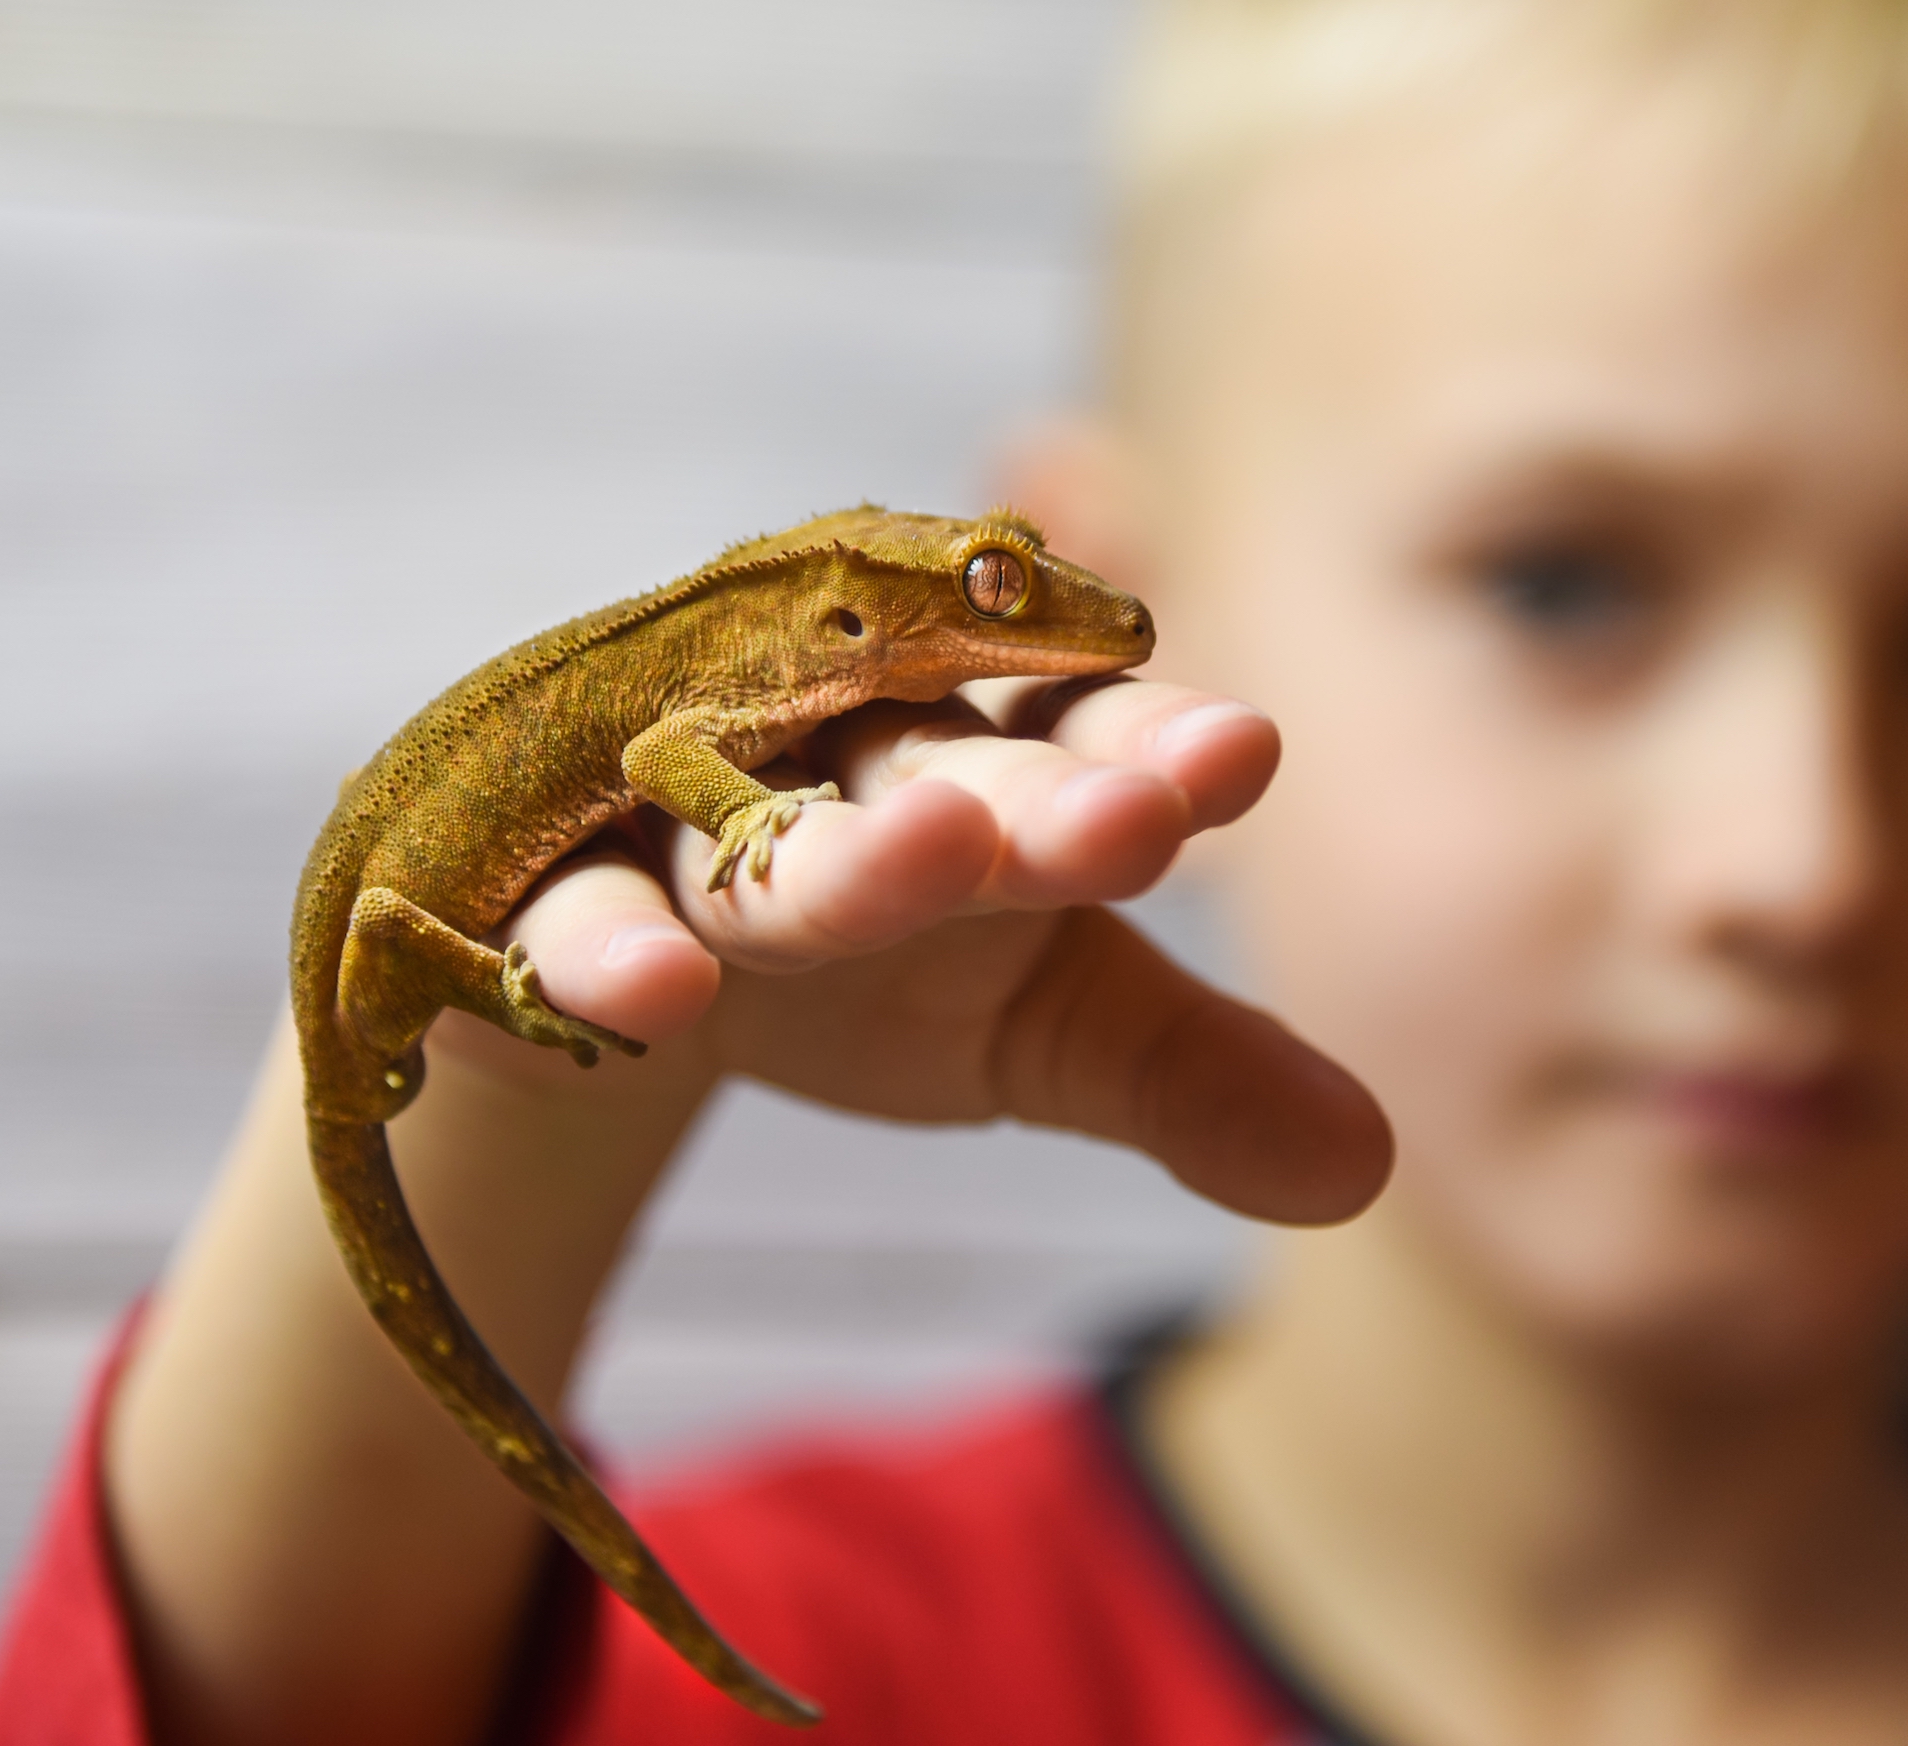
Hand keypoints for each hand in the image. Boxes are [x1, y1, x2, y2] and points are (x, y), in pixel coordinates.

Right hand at [421, 679, 1390, 1225]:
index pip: (1079, 737)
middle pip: (931, 767)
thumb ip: (1191, 1079)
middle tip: (1123, 817)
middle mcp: (837, 763)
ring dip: (834, 850)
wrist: (641, 976)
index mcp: (986, 767)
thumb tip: (1366, 1171)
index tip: (1240, 759)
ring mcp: (679, 818)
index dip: (1151, 749)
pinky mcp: (541, 895)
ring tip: (925, 862)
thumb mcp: (1043, 1027)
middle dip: (1020, 794)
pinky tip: (658, 997)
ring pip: (756, 828)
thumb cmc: (885, 965)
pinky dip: (606, 949)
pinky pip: (570, 913)